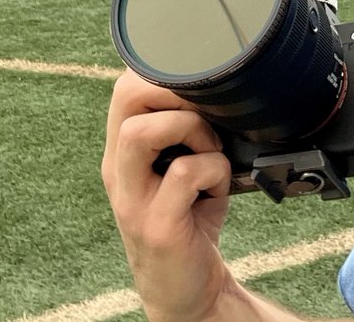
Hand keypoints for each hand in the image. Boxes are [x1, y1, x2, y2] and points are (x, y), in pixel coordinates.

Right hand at [102, 70, 232, 320]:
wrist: (187, 287)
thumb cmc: (191, 217)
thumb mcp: (188, 164)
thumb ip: (195, 128)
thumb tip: (233, 83)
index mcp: (126, 148)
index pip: (126, 85)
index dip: (164, 67)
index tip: (202, 77)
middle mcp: (119, 169)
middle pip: (125, 97)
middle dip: (175, 88)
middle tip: (207, 106)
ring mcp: (133, 198)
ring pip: (141, 132)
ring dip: (190, 127)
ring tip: (211, 147)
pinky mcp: (155, 225)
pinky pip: (184, 174)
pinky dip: (213, 169)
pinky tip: (219, 186)